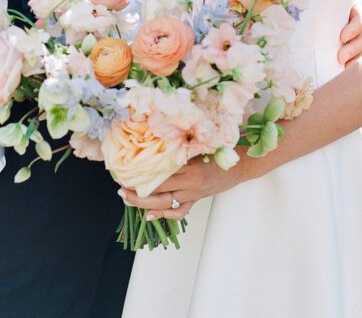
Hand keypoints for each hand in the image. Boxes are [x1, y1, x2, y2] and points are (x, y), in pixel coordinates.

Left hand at [118, 155, 243, 222]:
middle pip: (159, 191)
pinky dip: (164, 215)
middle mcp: (190, 183)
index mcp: (190, 167)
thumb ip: (180, 150)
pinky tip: (151, 215)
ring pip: (166, 204)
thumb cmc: (219, 151)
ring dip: (145, 204)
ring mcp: (193, 194)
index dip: (141, 175)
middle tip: (121, 190)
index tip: (126, 173)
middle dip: (137, 193)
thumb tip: (156, 149)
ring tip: (129, 200)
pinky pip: (179, 212)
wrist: (240, 166)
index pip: (160, 174)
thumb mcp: (199, 146)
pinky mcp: (196, 200)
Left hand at [337, 0, 361, 67]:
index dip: (355, 27)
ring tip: (341, 63)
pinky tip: (345, 69)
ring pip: (359, 48)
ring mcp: (354, 35)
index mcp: (355, 6)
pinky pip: (355, 57)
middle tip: (340, 55)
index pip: (361, 17)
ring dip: (353, 57)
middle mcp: (357, 21)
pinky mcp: (348, 46)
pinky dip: (351, 64)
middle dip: (354, 47)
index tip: (343, 36)